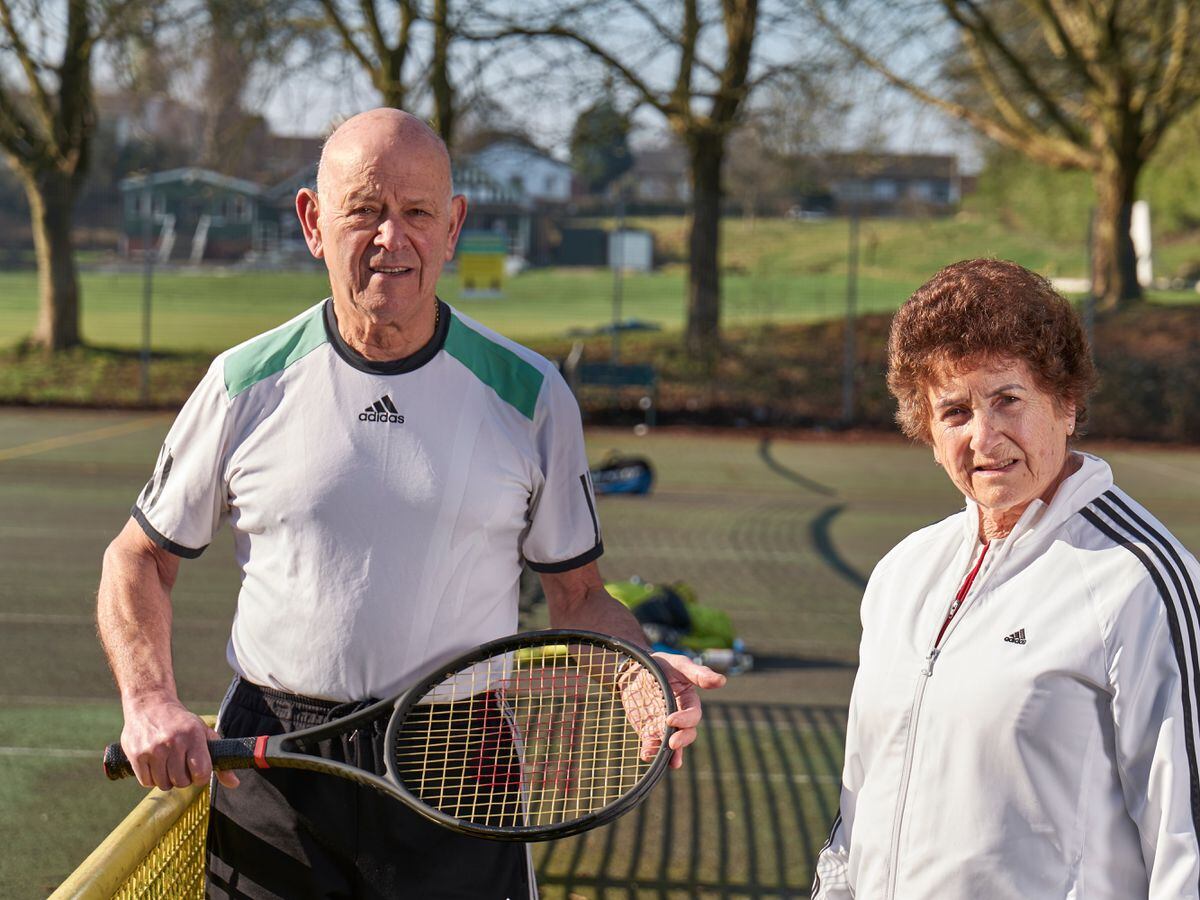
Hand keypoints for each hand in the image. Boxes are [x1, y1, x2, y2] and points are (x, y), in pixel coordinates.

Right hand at [120, 696, 239, 790]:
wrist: (150, 705)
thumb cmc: (182, 723)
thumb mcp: (204, 734)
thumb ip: (219, 760)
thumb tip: (235, 784)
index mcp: (193, 735)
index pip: (201, 772)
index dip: (200, 777)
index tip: (197, 771)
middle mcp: (173, 742)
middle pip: (181, 781)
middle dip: (183, 778)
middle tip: (180, 765)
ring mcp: (153, 749)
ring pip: (164, 784)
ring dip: (167, 779)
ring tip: (167, 764)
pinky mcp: (136, 754)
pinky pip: (147, 782)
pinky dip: (152, 778)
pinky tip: (155, 764)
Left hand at [651, 651, 726, 768]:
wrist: (636, 668)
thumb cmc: (663, 664)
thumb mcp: (680, 664)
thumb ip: (698, 674)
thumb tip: (722, 680)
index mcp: (689, 702)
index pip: (693, 715)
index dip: (685, 720)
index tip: (670, 719)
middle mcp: (680, 716)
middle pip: (687, 734)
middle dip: (682, 741)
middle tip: (673, 743)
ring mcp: (664, 725)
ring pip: (672, 744)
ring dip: (670, 754)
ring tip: (668, 762)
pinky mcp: (649, 730)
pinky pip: (652, 744)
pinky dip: (650, 751)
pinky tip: (646, 754)